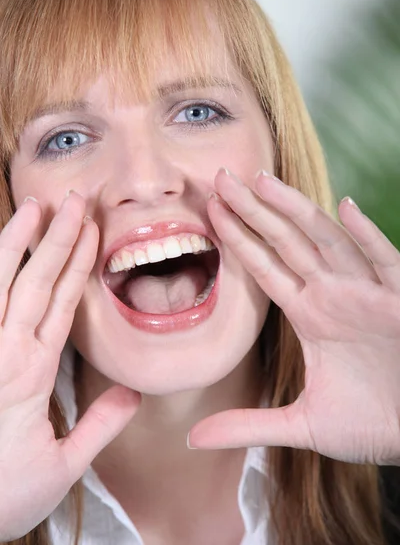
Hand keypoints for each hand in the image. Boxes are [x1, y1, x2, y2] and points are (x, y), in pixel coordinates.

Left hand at [0, 192, 139, 540]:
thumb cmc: (2, 495)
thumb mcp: (61, 470)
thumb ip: (99, 427)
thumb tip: (134, 393)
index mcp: (32, 375)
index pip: (62, 303)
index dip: (78, 263)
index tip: (91, 229)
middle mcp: (4, 354)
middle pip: (33, 282)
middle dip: (54, 238)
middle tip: (70, 200)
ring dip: (15, 244)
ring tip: (31, 210)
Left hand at [188, 168, 399, 465]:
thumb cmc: (372, 422)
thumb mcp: (302, 426)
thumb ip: (248, 425)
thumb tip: (193, 438)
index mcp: (310, 314)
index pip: (265, 266)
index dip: (238, 238)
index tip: (210, 210)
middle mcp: (333, 295)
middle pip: (286, 241)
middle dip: (255, 209)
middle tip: (221, 176)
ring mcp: (366, 294)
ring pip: (327, 241)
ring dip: (297, 210)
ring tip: (262, 181)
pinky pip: (384, 263)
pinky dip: (366, 237)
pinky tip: (344, 209)